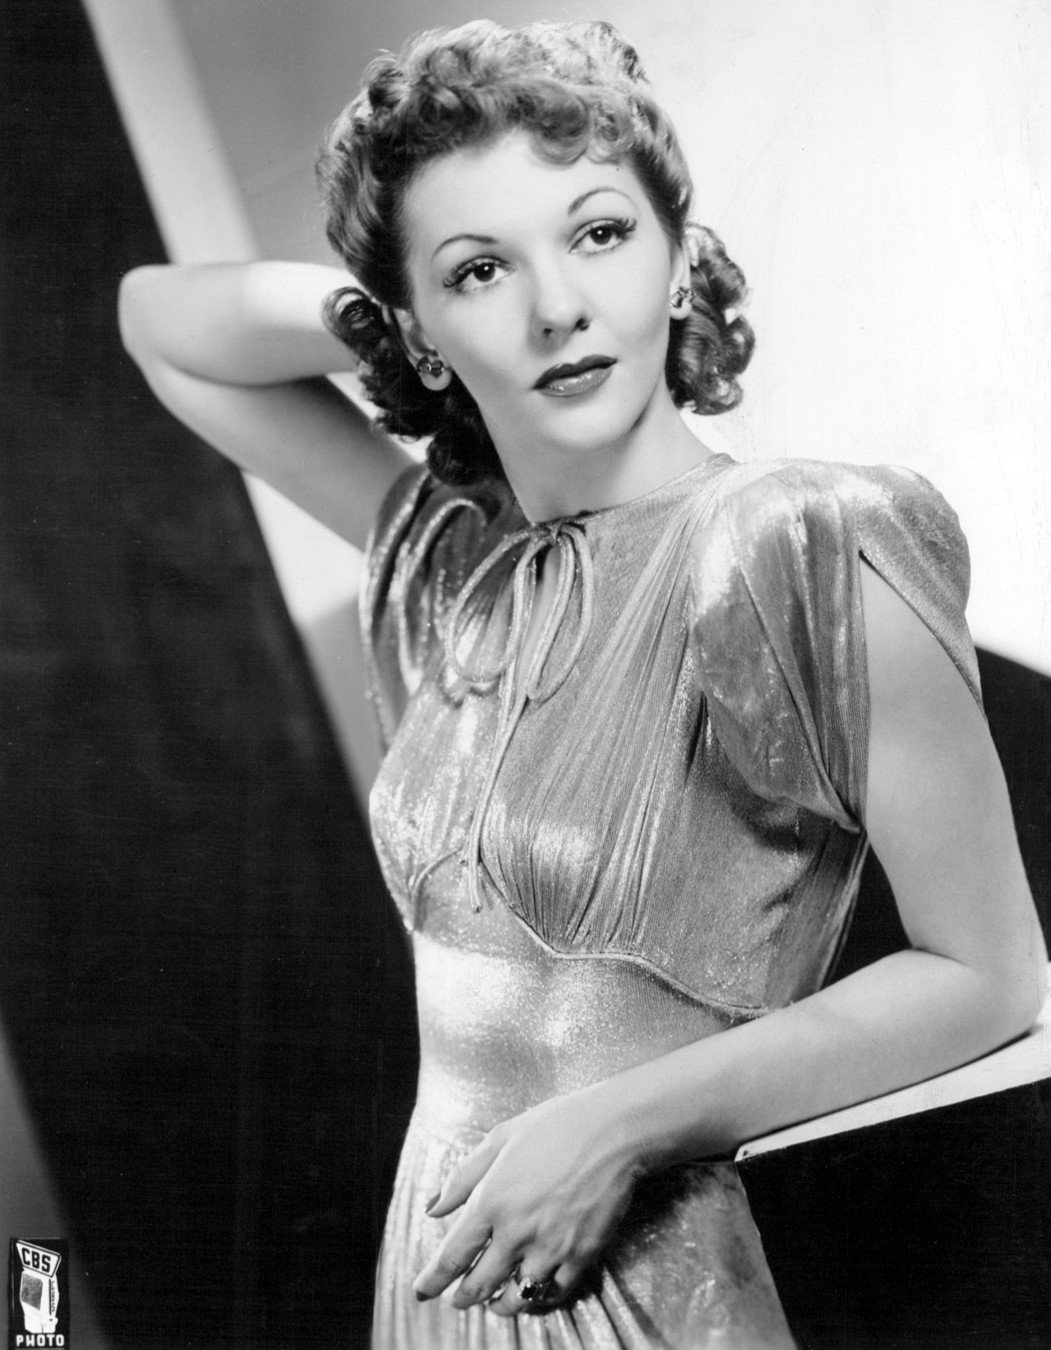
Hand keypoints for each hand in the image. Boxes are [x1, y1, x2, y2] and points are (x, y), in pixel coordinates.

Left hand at [412, 1087, 641, 1315]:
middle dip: (464, 1298)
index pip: (452, 1256)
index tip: (421, 1291)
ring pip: (517, 1297)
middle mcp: (516, 1232)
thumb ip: (462, 1178)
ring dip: (500, 1305)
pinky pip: (555, 1292)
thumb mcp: (500, 1139)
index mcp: (491, 1202)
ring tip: (495, 1304)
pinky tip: (535, 1291)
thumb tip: (432, 1208)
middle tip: (457, 1301)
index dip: (432, 1280)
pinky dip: (540, 1298)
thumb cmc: (555, 1126)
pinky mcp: (581, 1255)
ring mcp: (550, 1247)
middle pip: (480, 1284)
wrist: (613, 1131)